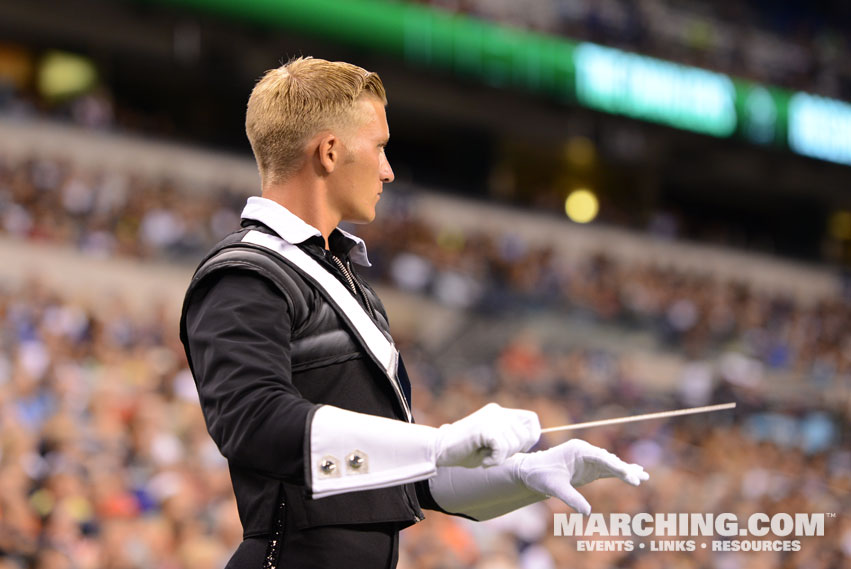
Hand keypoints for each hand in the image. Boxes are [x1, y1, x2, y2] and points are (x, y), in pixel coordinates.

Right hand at [435, 403, 540, 467]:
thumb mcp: (493, 442)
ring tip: (485, 456)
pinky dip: (495, 460)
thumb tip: (529, 442)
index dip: (529, 437)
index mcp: (500, 412)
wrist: (440, 449)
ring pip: (514, 443)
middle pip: (525, 435)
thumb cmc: (466, 450)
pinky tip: (484, 461)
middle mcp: (497, 411)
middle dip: (514, 451)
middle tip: (494, 455)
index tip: (516, 449)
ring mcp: (490, 418)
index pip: (531, 420)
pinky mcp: (484, 428)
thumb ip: (510, 438)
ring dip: (502, 457)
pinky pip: (502, 448)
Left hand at [514, 439, 648, 514]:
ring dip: (626, 471)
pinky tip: (633, 475)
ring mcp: (588, 459)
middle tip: (639, 479)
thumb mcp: (554, 488)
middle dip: (625, 470)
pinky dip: (619, 473)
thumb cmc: (540, 475)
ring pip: (611, 465)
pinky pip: (607, 470)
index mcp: (577, 450)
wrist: (531, 472)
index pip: (601, 457)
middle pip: (609, 460)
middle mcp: (585, 452)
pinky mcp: (589, 468)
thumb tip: (587, 512)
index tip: (628, 474)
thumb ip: (571, 498)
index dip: (616, 466)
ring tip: (644, 476)